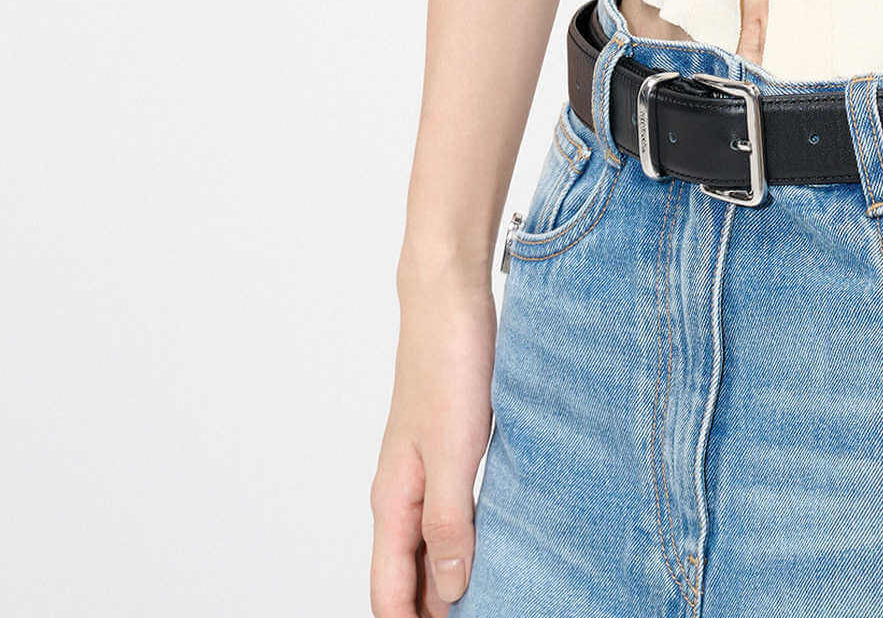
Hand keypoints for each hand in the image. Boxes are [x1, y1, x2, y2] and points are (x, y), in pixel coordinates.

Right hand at [370, 262, 498, 615]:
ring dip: (450, 580)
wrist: (450, 297)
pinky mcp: (448, 450)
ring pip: (429, 547)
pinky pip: (450, 513)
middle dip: (431, 611)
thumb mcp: (452, 452)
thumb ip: (448, 523)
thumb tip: (450, 592)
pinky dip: (465, 541)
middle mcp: (402, 492)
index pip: (388, 594)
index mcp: (392, 501)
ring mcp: (423, 471)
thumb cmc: (447, 362)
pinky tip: (493, 546)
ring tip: (489, 601)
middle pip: (406, 578)